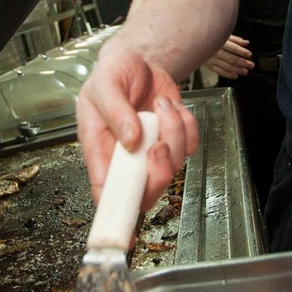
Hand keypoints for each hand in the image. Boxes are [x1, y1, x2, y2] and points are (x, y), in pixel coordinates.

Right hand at [77, 41, 199, 208]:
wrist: (139, 59)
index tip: (127, 232)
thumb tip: (129, 140)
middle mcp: (127, 157)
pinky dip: (186, 124)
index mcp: (100, 150)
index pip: (106, 192)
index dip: (116, 213)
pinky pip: (190, 144)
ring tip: (159, 106)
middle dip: (159, 172)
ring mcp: (153, 150)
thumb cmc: (112, 73)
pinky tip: (170, 106)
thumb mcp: (104, 84)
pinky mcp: (174, 138)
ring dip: (173, 133)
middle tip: (158, 145)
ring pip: (173, 164)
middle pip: (146, 190)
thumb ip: (114, 111)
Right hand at [205, 35, 254, 79]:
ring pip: (226, 66)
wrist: (195, 43)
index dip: (241, 51)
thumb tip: (247, 43)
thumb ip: (235, 39)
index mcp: (219, 42)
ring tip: (245, 72)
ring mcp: (212, 59)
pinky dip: (228, 75)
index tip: (249, 54)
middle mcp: (216, 51)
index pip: (233, 48)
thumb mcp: (223, 35)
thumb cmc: (212, 38)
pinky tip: (235, 76)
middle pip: (231, 58)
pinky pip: (219, 72)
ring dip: (237, 70)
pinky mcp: (209, 66)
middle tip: (251, 65)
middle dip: (242, 63)